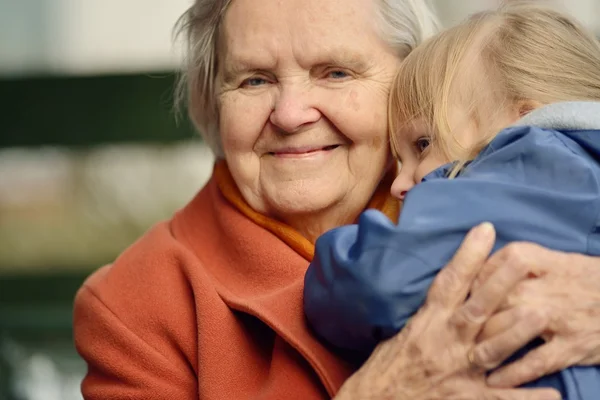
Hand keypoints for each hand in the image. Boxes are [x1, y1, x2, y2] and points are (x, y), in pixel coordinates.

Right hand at [334, 224, 560, 399]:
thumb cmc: (389, 364)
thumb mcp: (403, 330)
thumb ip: (431, 313)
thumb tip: (453, 287)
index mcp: (427, 322)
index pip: (449, 283)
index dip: (467, 256)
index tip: (485, 230)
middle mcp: (444, 343)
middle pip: (475, 310)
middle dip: (499, 284)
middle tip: (522, 261)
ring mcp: (457, 372)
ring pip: (490, 350)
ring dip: (515, 334)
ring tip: (538, 315)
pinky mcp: (465, 399)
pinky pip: (500, 399)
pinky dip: (525, 398)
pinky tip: (553, 394)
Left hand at [469, 242, 599, 387]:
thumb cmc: (588, 279)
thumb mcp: (555, 259)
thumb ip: (519, 260)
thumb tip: (481, 265)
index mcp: (538, 262)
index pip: (491, 267)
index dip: (472, 280)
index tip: (460, 293)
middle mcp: (543, 288)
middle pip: (493, 300)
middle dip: (472, 316)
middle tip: (454, 331)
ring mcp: (557, 319)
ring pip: (508, 331)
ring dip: (484, 346)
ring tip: (465, 359)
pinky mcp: (571, 346)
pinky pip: (535, 362)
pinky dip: (513, 374)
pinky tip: (494, 382)